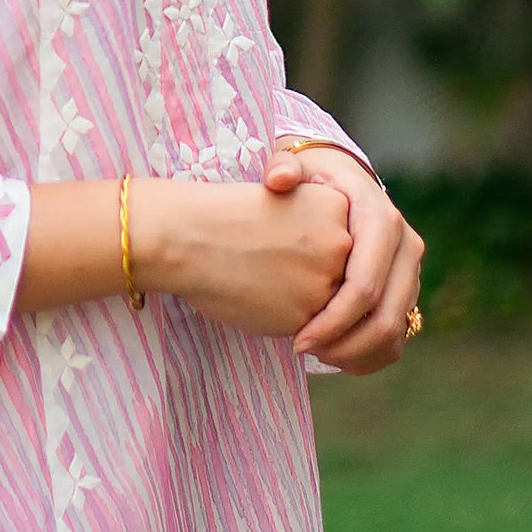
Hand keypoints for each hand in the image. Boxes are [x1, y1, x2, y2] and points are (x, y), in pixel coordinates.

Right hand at [143, 177, 352, 339]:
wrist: (186, 235)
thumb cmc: (226, 216)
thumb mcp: (286, 203)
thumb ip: (323, 235)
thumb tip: (345, 280)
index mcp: (339, 205)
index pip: (342, 242)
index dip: (306, 246)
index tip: (276, 238)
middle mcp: (342, 244)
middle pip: (339, 275)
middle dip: (305, 276)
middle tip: (266, 259)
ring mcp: (327, 282)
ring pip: (327, 305)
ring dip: (297, 300)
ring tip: (258, 274)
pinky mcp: (309, 317)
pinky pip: (307, 327)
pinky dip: (282, 317)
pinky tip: (255, 294)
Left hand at [263, 144, 424, 373]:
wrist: (341, 180)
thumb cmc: (311, 177)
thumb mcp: (295, 163)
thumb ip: (282, 168)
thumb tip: (278, 180)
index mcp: (382, 220)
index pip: (364, 285)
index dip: (332, 321)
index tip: (296, 339)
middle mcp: (407, 248)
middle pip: (386, 316)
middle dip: (344, 344)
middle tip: (300, 351)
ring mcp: (411, 273)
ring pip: (396, 333)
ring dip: (355, 354)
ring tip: (313, 354)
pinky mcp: (407, 292)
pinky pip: (397, 338)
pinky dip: (368, 356)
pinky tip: (331, 357)